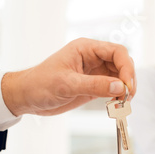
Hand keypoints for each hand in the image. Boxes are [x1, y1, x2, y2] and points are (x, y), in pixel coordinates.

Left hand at [2, 38, 136, 115]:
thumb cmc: (40, 84)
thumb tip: (120, 87)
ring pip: (121, 76)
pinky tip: (117, 105)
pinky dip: (119, 96)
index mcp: (86, 49)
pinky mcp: (95, 85)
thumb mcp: (67, 84)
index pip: (117, 52)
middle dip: (128, 79)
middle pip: (123, 63)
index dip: (126, 67)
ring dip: (125, 89)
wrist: (27, 97)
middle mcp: (94, 57)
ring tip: (122, 103)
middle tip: (127, 97)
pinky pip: (114, 88)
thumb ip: (95, 85)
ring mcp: (96, 72)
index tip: (127, 85)